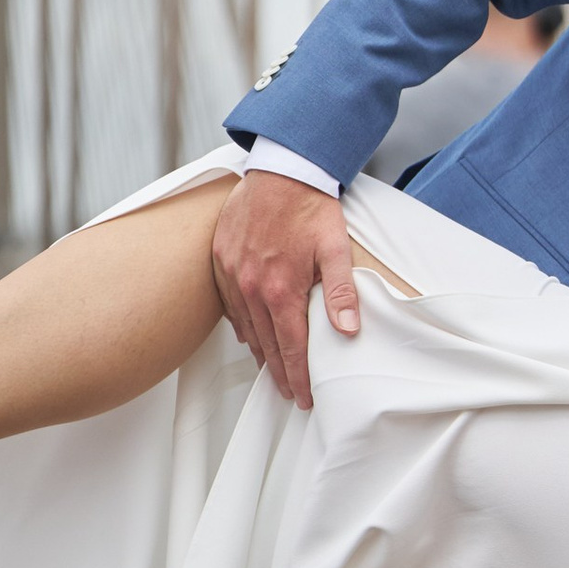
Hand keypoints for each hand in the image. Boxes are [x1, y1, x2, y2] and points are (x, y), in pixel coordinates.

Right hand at [211, 171, 356, 406]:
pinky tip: (250, 336)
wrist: (280, 171)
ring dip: (260, 353)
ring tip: (272, 372)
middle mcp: (251, 287)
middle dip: (280, 373)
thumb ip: (341, 292)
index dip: (298, 376)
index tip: (304, 397)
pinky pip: (229, 305)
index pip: (291, 347)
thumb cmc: (311, 207)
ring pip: (245, 328)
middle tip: (289, 394)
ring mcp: (232, 275)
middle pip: (266, 344)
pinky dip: (241, 325)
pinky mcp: (220, 260)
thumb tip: (348, 330)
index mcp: (281, 288)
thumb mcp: (336, 248)